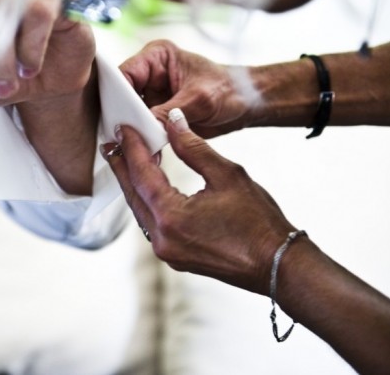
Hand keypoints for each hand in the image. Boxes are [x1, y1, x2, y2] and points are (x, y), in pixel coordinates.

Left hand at [102, 108, 295, 294]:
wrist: (278, 266)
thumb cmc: (259, 223)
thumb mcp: (227, 175)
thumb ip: (193, 148)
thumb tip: (172, 122)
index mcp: (171, 217)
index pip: (142, 174)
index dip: (132, 147)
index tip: (123, 128)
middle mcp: (161, 238)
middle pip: (133, 193)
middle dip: (122, 165)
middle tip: (111, 142)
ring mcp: (166, 251)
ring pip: (140, 210)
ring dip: (133, 183)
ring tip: (126, 160)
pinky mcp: (174, 256)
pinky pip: (151, 224)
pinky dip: (147, 201)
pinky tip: (149, 186)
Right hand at [119, 40, 258, 137]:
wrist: (247, 104)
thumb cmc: (230, 89)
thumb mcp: (199, 100)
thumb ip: (169, 113)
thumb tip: (143, 128)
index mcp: (157, 56)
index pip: (124, 73)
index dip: (117, 94)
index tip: (116, 114)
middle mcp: (149, 74)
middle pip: (121, 95)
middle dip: (122, 115)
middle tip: (123, 134)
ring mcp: (151, 95)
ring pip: (128, 113)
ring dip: (131, 129)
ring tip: (133, 144)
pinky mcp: (156, 113)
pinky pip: (140, 126)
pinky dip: (141, 138)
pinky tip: (143, 149)